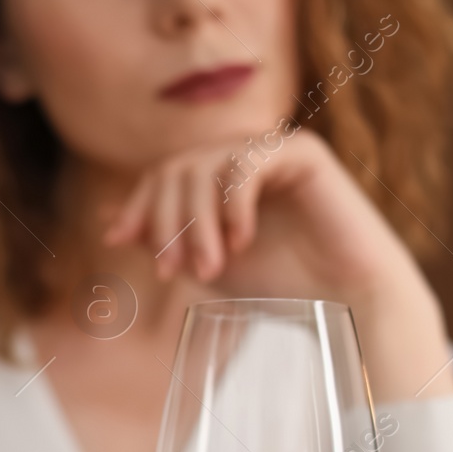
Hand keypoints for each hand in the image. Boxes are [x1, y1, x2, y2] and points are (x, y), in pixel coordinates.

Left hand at [102, 130, 452, 400]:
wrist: (344, 302)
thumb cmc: (280, 286)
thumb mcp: (204, 263)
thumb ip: (162, 238)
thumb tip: (108, 220)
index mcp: (221, 177)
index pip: (162, 173)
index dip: (138, 205)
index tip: (119, 243)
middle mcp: (245, 155)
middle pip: (177, 167)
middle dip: (165, 221)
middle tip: (170, 270)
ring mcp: (273, 149)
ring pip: (206, 166)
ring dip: (196, 223)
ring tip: (209, 269)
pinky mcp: (302, 152)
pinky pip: (246, 164)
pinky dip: (233, 206)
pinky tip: (241, 242)